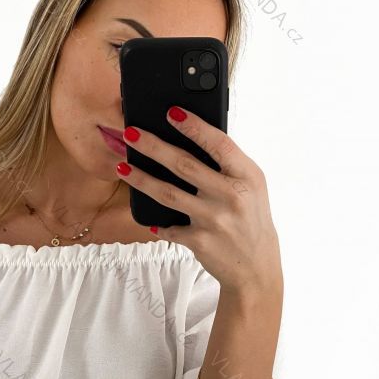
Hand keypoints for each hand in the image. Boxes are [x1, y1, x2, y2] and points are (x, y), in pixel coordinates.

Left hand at [117, 106, 282, 294]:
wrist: (256, 266)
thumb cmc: (250, 218)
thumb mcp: (250, 187)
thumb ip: (228, 166)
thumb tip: (191, 138)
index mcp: (247, 177)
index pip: (219, 144)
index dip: (194, 126)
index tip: (172, 112)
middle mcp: (231, 196)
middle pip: (184, 165)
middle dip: (153, 146)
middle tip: (131, 134)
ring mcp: (214, 220)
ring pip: (168, 194)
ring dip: (141, 179)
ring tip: (122, 168)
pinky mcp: (199, 241)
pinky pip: (169, 227)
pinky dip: (157, 223)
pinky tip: (146, 219)